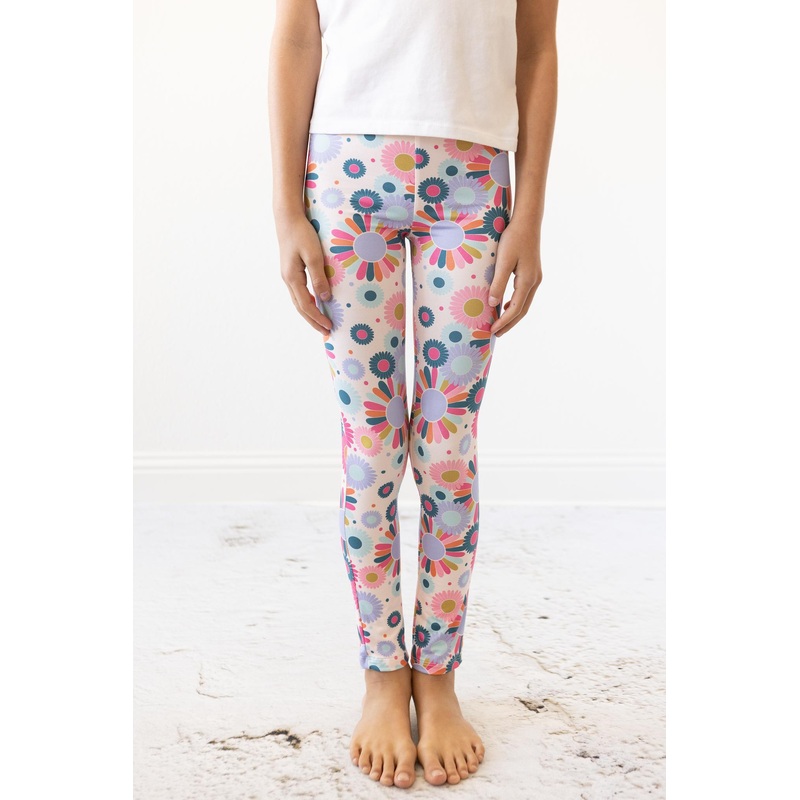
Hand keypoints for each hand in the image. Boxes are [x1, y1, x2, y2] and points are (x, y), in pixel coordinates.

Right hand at [278, 213, 333, 334]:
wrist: (288, 218)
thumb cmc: (302, 234)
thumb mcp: (314, 255)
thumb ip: (319, 277)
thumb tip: (325, 298)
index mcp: (292, 278)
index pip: (306, 305)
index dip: (317, 318)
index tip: (329, 327)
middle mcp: (288, 279)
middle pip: (301, 307)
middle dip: (314, 321)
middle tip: (326, 332)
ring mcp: (288, 275)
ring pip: (299, 301)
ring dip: (310, 314)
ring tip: (322, 323)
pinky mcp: (291, 271)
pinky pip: (300, 292)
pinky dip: (308, 303)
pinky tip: (316, 304)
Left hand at [488, 219, 542, 336]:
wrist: (527, 221)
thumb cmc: (513, 238)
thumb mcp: (503, 261)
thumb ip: (498, 283)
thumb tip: (492, 304)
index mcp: (527, 281)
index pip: (515, 309)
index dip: (503, 321)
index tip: (491, 330)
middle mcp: (535, 282)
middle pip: (522, 310)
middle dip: (509, 324)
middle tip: (496, 334)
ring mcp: (535, 277)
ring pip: (524, 303)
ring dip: (512, 315)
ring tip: (500, 324)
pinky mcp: (533, 272)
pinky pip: (524, 295)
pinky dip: (515, 304)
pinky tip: (506, 305)